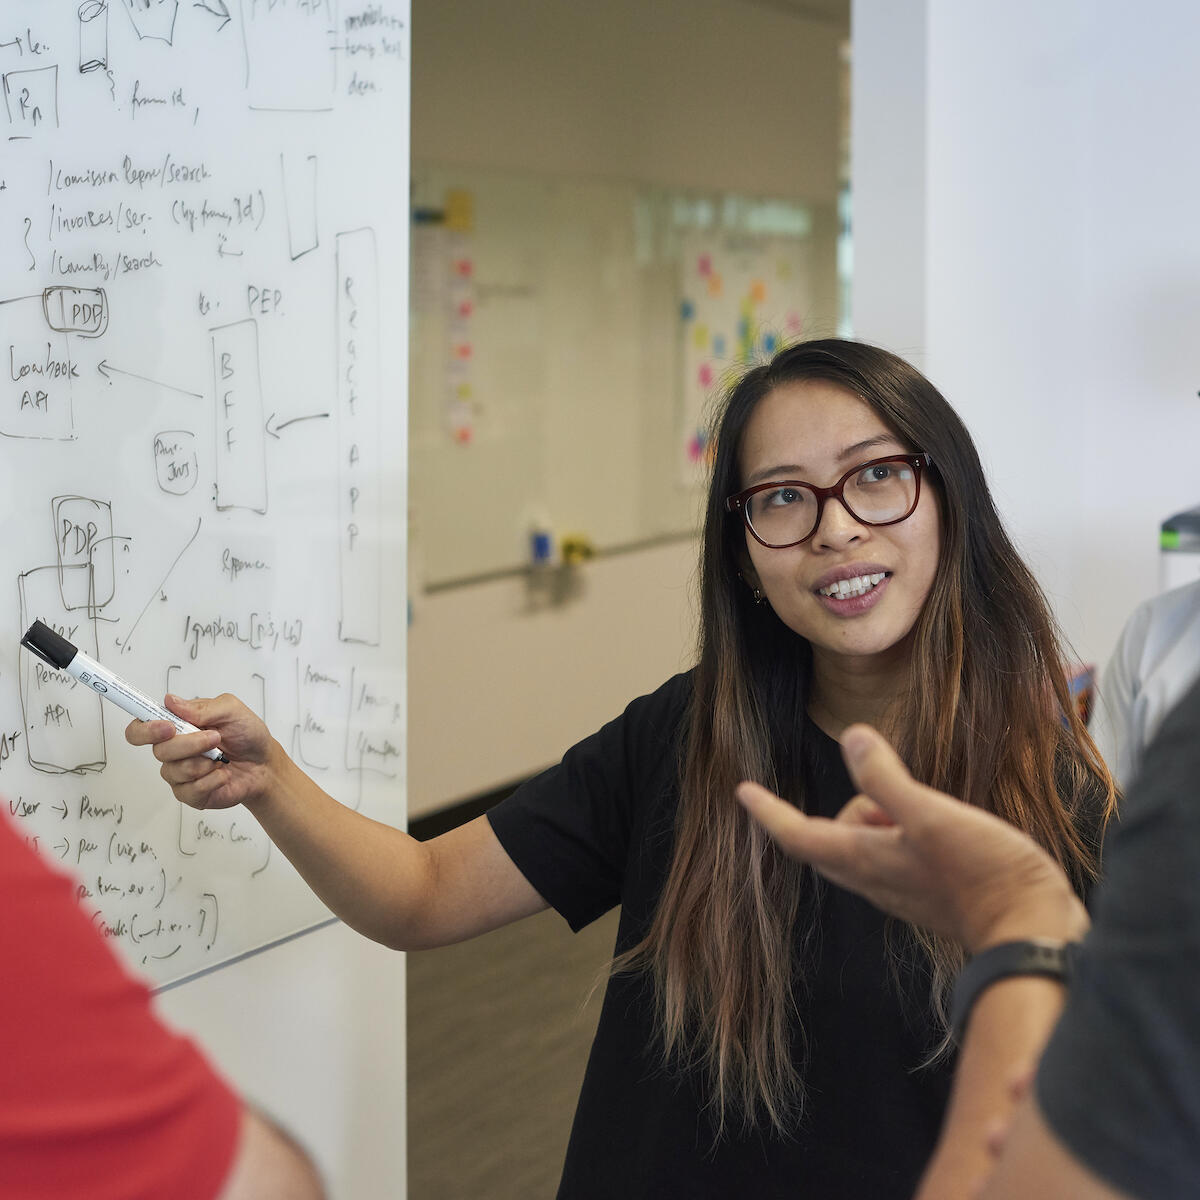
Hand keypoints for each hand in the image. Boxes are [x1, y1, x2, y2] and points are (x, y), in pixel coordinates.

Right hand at [124, 693, 280, 811]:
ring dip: (204, 762)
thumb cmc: (246, 734)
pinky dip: (212, 780)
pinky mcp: (189, 793)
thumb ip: (201, 707)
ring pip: (175, 771)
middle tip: (215, 738)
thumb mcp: (231, 710)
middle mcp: (172, 749)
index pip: (140, 728)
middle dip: (190, 744)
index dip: (146, 729)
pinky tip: (223, 774)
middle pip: (159, 751)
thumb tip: (170, 701)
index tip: (168, 727)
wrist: (264, 764)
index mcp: (176, 725)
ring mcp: (179, 773)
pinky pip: (190, 790)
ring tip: (222, 757)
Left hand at [736, 724, 1089, 951]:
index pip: (799, 835)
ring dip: (882, 817)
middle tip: (885, 791)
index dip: (768, 812)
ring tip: (927, 808)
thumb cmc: (984, 876)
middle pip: (833, 838)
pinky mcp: (931, 892)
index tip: (742, 791)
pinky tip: (942, 824)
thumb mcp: (931, 816)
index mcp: (863, 861)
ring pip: (867, 845)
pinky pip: (897, 854)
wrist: (1033, 933)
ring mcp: (902, 890)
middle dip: (848, 808)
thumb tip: (854, 738)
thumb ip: (887, 778)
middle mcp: (875, 880)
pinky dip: (905, 831)